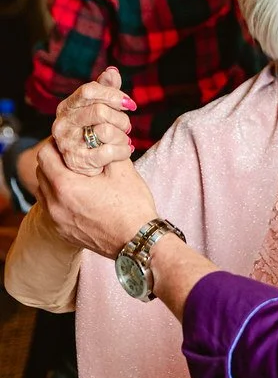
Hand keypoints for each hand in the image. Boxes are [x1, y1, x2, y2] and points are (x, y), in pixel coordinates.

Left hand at [35, 140, 155, 257]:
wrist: (137, 241)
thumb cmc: (132, 206)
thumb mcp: (122, 169)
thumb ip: (106, 148)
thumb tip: (99, 135)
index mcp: (66, 186)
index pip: (45, 155)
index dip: (55, 144)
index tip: (69, 141)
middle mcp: (55, 205)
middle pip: (41, 173)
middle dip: (54, 160)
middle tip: (73, 155)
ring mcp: (57, 221)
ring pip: (43, 192)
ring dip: (53, 179)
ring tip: (74, 175)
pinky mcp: (63, 233)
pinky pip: (51, 209)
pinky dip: (58, 198)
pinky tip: (78, 195)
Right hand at [52, 67, 135, 175]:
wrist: (82, 161)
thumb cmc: (93, 128)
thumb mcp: (97, 106)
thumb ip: (105, 89)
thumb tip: (112, 71)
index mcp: (67, 106)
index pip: (89, 91)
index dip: (113, 94)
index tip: (129, 103)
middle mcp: (63, 123)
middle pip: (100, 111)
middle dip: (121, 119)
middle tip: (127, 126)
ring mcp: (68, 143)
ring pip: (106, 131)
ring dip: (122, 136)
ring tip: (123, 139)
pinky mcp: (78, 161)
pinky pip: (109, 152)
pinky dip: (123, 150)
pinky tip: (125, 150)